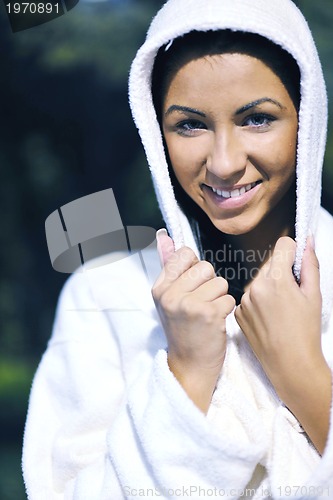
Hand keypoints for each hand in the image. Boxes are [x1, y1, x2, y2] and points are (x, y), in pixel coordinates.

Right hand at [152, 229, 234, 411]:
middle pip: (205, 266)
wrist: (189, 367)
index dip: (194, 268)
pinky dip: (226, 310)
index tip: (192, 286)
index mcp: (159, 288)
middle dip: (209, 284)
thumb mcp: (169, 299)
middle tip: (200, 304)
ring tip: (208, 314)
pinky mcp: (208, 314)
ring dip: (219, 298)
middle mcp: (170, 294)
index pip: (184, 254)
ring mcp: (188, 304)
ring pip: (220, 282)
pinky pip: (229, 298)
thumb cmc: (183, 330)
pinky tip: (215, 323)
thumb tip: (164, 236)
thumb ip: (169, 267)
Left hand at [235, 236, 330, 452]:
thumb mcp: (314, 295)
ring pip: (259, 281)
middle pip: (270, 265)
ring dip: (268, 288)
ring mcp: (244, 300)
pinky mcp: (238, 312)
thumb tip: (307, 241)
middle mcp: (255, 286)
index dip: (292, 253)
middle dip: (281, 274)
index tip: (297, 264)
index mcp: (277, 279)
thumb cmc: (306, 332)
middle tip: (291, 296)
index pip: (282, 245)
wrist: (290, 364)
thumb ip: (310, 264)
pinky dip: (258, 303)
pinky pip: (249, 297)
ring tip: (280, 310)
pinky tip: (268, 318)